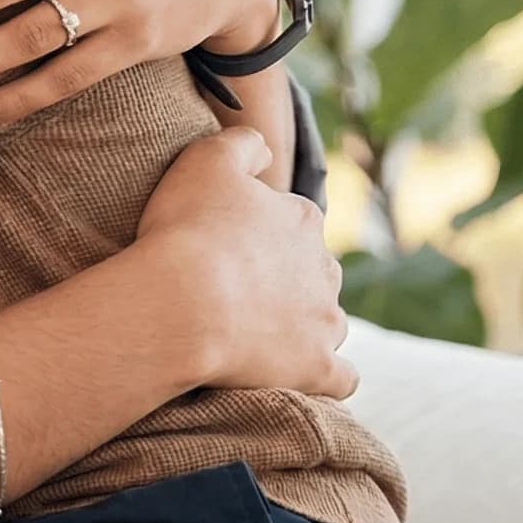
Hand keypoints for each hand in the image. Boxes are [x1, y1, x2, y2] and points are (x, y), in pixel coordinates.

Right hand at [132, 128, 353, 398]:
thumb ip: (243, 144)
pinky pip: (342, 378)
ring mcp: (326, 322)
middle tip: (236, 294)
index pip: (293, 223)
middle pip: (314, 274)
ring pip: (330, 323)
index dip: (259, 236)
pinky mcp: (319, 369)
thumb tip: (265, 151)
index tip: (226, 250)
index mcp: (302, 219)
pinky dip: (327, 377)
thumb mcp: (206, 159)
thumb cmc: (187, 230)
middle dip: (287, 282)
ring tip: (260, 338)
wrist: (181, 303)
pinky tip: (301, 376)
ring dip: (306, 328)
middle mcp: (325, 268)